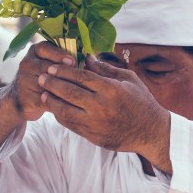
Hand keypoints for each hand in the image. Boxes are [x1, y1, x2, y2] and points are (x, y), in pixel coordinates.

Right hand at [0, 43, 73, 160]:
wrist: (20, 99)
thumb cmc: (44, 78)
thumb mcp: (51, 64)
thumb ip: (67, 60)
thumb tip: (92, 58)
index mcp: (35, 51)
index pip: (45, 47)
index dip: (59, 54)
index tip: (72, 60)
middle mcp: (27, 64)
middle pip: (45, 66)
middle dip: (62, 72)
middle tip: (77, 77)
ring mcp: (24, 81)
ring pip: (45, 84)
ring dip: (61, 88)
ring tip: (77, 92)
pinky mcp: (26, 98)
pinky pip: (44, 100)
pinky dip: (58, 102)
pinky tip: (71, 105)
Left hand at [38, 55, 170, 166]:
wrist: (150, 132)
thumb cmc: (141, 101)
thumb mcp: (128, 79)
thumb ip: (105, 69)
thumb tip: (86, 57)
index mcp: (111, 89)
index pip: (81, 77)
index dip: (64, 71)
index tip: (52, 67)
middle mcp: (101, 107)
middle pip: (69, 92)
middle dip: (53, 84)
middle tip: (41, 77)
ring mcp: (96, 123)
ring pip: (66, 111)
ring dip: (52, 101)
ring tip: (43, 93)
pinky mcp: (93, 136)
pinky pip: (71, 125)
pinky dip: (60, 116)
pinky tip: (55, 108)